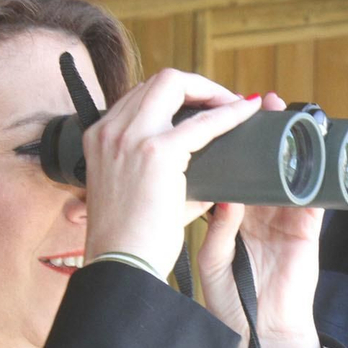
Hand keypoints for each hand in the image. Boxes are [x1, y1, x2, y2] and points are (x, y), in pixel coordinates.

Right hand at [81, 69, 253, 275]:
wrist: (121, 265)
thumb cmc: (133, 241)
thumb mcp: (140, 195)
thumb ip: (170, 176)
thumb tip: (212, 174)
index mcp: (99, 139)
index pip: (140, 97)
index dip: (176, 96)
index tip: (202, 107)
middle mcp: (110, 130)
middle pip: (157, 81)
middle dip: (196, 85)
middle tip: (224, 102)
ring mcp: (130, 137)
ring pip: (175, 84)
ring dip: (211, 90)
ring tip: (236, 104)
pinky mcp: (156, 151)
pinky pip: (202, 122)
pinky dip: (229, 113)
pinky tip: (248, 112)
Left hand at [197, 92, 325, 347]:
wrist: (258, 336)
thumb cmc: (230, 303)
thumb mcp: (212, 260)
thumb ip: (218, 228)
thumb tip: (226, 197)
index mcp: (233, 216)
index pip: (234, 171)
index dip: (230, 144)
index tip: (223, 117)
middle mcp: (261, 214)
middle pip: (266, 164)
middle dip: (265, 132)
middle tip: (262, 104)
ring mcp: (286, 222)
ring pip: (293, 174)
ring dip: (294, 147)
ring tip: (291, 119)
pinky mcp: (308, 234)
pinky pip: (317, 201)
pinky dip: (318, 179)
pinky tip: (315, 157)